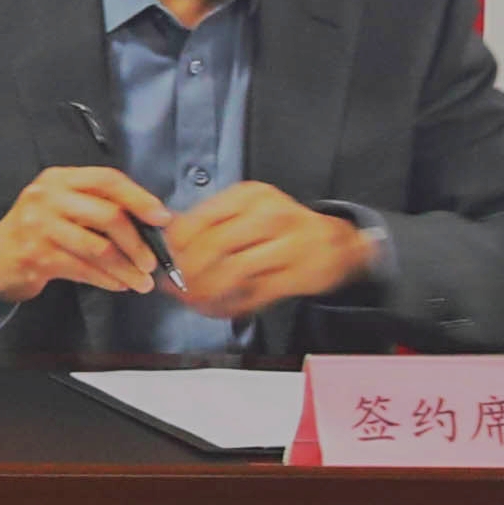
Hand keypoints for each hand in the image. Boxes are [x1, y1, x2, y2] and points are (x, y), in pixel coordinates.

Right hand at [0, 164, 175, 306]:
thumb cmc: (38, 231)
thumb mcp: (63, 206)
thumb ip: (99, 206)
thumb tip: (153, 223)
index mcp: (59, 178)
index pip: (107, 179)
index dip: (139, 198)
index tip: (162, 218)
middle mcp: (47, 197)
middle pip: (108, 215)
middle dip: (138, 243)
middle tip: (152, 262)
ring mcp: (39, 225)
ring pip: (99, 248)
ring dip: (127, 269)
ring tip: (141, 282)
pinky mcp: (36, 255)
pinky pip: (84, 269)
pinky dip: (108, 280)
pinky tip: (118, 285)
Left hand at [165, 183, 373, 318]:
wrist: (337, 242)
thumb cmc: (285, 225)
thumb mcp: (249, 208)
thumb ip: (212, 219)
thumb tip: (168, 235)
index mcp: (250, 196)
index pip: (200, 218)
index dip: (176, 243)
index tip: (166, 257)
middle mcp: (269, 216)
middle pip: (213, 246)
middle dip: (187, 270)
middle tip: (174, 285)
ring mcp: (286, 246)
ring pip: (232, 272)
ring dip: (204, 291)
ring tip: (191, 300)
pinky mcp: (297, 276)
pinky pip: (253, 295)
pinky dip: (228, 306)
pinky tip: (216, 308)